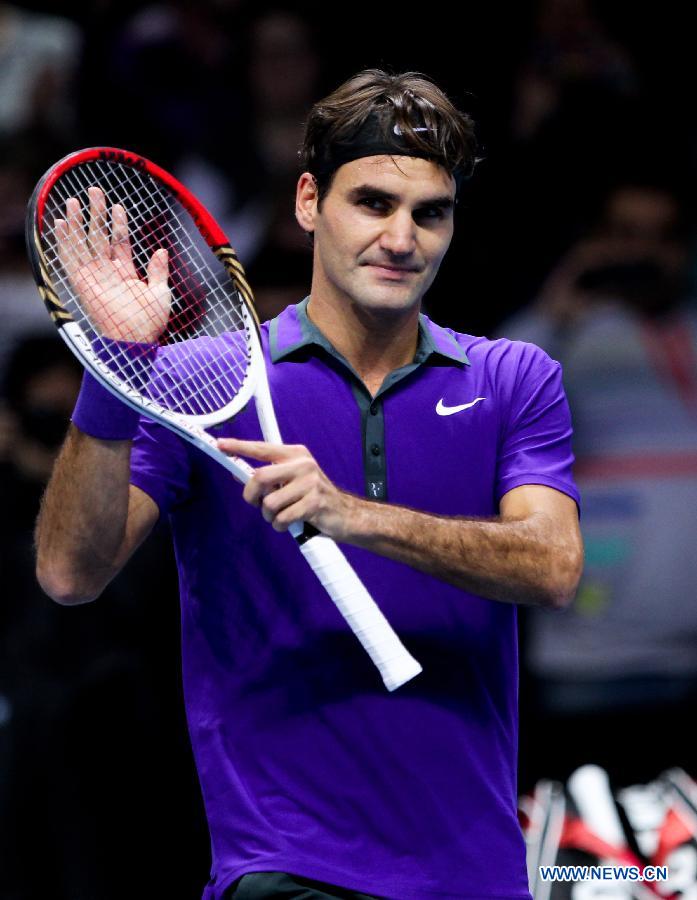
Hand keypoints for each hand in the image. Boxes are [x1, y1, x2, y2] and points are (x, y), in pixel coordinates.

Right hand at [55, 186, 170, 342]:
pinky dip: (63, 241)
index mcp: (126, 274)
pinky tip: (59, 223)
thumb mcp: (161, 293)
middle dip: (96, 213)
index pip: (120, 242)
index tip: (119, 206)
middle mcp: (108, 272)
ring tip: (74, 199)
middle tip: (94, 190)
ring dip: (77, 222)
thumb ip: (158, 271)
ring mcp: (94, 277)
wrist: (136, 340)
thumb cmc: (151, 322)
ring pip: (83, 243)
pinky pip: (69, 258)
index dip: (119, 224)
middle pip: (99, 237)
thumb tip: (161, 250)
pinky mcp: (81, 283)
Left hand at [216, 438, 355, 538]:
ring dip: (269, 515)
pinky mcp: (314, 503)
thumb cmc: (313, 497)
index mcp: (295, 454)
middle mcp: (303, 464)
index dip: (239, 447)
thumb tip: (237, 473)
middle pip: (260, 477)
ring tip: (281, 515)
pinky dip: (280, 526)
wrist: (344, 514)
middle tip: (256, 504)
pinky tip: (290, 523)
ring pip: (269, 502)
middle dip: (251, 496)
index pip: (262, 448)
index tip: (220, 445)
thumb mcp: (292, 479)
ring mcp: (310, 483)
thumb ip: (269, 476)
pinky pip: (282, 518)